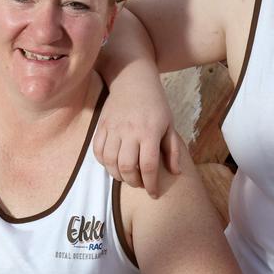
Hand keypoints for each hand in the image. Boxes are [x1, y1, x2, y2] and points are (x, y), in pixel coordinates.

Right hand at [93, 76, 180, 197]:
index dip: (150, 184)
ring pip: (110, 161)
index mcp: (150, 132)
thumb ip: (172, 149)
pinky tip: (112, 164)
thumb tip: (175, 172)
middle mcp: (130, 131)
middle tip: (139, 183)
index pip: (148, 166)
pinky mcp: (101, 125)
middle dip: (133, 182)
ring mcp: (113, 128)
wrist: (132, 80)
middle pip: (127, 167)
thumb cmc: (155, 104)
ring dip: (117, 175)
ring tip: (125, 176)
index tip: (153, 193)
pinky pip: (98, 151)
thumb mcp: (169, 124)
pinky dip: (103, 162)